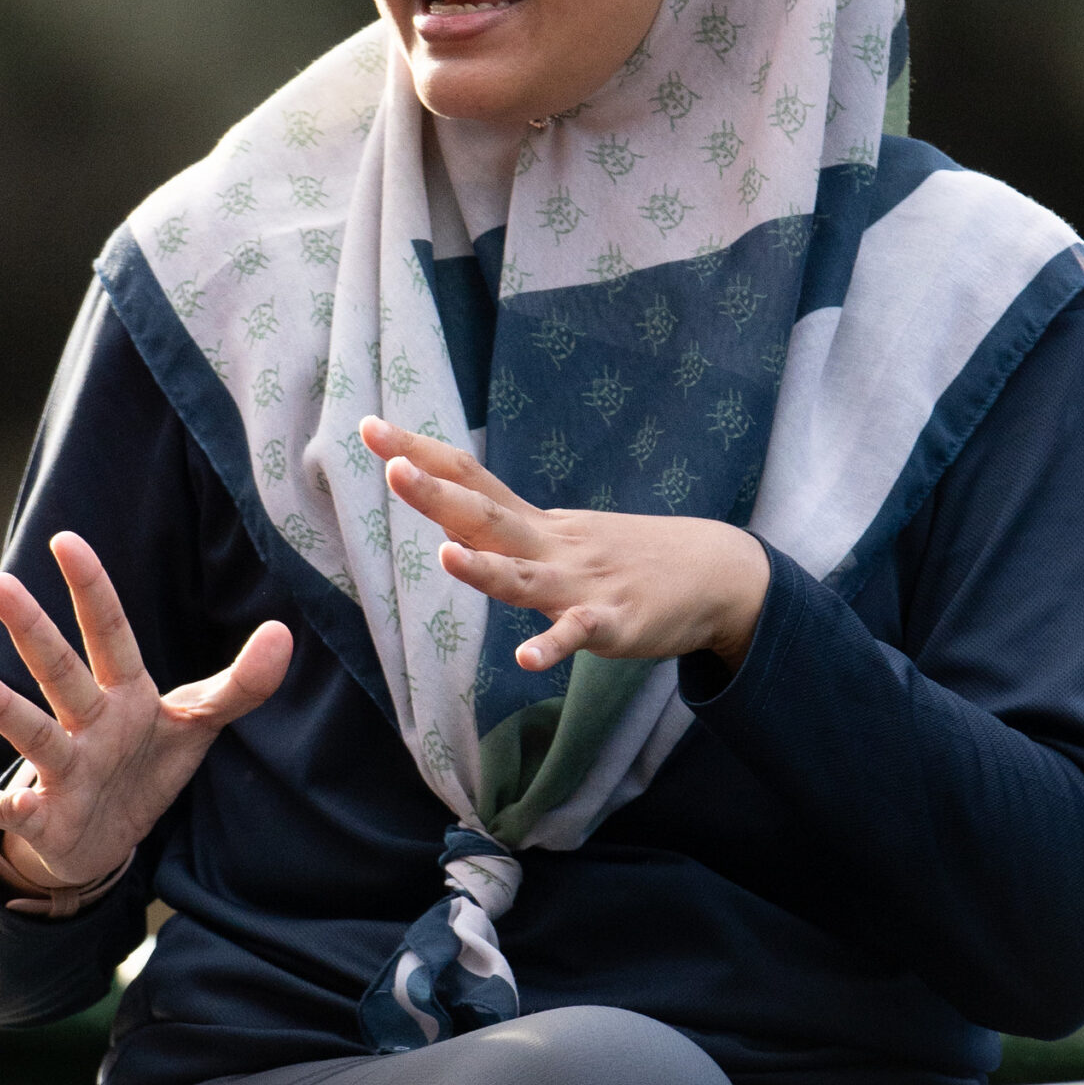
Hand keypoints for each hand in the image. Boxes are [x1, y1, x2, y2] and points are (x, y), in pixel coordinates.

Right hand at [0, 532, 291, 888]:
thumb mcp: (199, 721)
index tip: (65, 540)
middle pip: (62, 671)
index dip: (92, 589)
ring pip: (34, 733)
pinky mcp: (48, 820)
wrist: (104, 837)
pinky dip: (7, 810)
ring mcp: (64, 769)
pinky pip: (23, 814)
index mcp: (123, 693)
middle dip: (33, 630)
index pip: (109, 632)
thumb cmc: (147, 762)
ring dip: (2, 705)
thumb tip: (284, 632)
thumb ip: (243, 683)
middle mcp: (87, 722)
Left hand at [361, 421, 769, 674]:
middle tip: (390, 466)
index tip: (369, 427)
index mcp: (534, 525)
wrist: (715, 573)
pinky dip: (551, 646)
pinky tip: (525, 657)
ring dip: (484, 568)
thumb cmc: (628, 558)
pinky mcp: (612, 623)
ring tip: (444, 558)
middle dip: (436, 495)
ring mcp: (581, 584)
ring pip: (522, 578)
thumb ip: (506, 532)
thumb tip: (446, 523)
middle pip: (485, 516)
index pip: (469, 478)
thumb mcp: (563, 537)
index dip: (420, 453)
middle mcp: (551, 546)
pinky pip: (575, 636)